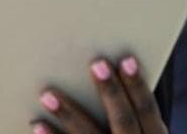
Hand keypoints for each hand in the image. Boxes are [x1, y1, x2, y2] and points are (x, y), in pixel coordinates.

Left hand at [32, 56, 167, 133]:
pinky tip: (38, 127)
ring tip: (48, 95)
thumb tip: (109, 85)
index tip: (125, 60)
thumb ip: (135, 126)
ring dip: (70, 115)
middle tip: (95, 63)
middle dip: (110, 92)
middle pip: (124, 121)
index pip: (147, 112)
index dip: (138, 86)